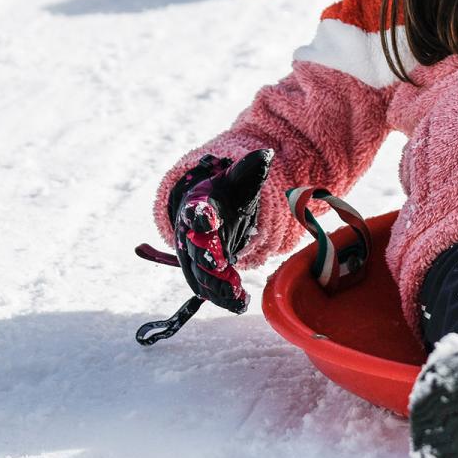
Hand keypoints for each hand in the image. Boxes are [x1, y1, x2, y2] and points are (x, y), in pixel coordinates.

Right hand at [135, 149, 271, 342]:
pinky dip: (222, 297)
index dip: (201, 214)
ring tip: (238, 299)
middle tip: (226, 271)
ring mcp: (194, 254)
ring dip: (217, 288)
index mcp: (198, 205)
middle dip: (210, 262)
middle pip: (197, 250)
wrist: (208, 209)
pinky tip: (240, 304)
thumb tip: (266, 154)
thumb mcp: (238, 178)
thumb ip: (249, 168)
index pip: (197, 210)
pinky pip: (209, 287)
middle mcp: (190, 233)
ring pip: (201, 274)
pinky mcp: (203, 271)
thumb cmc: (225, 191)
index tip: (208, 219)